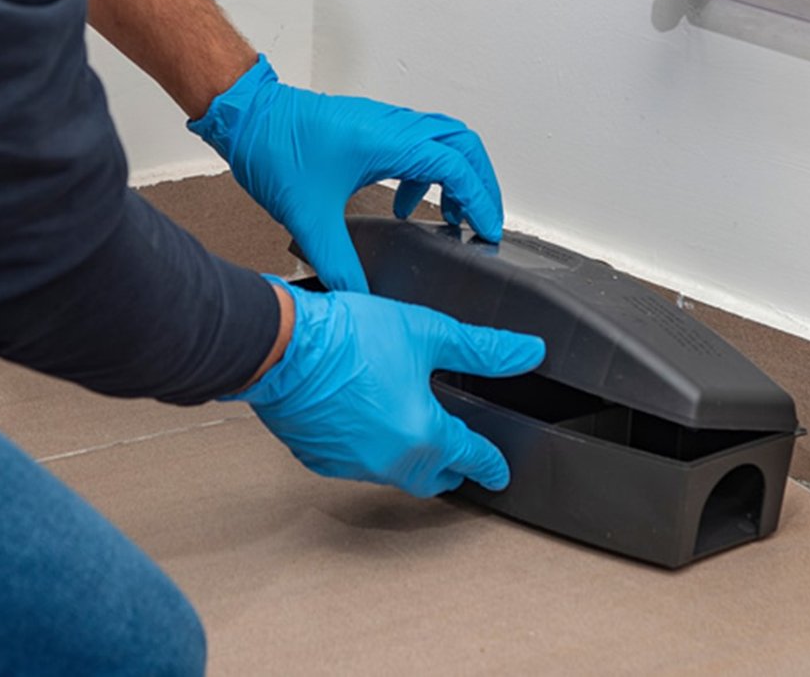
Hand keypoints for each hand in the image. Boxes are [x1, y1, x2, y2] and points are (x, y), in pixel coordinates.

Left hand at [188, 56, 501, 291]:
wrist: (248, 115)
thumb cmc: (274, 149)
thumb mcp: (308, 217)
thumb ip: (338, 262)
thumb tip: (359, 297)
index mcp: (387, 143)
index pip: (455, 167)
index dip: (479, 200)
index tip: (488, 230)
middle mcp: (393, 126)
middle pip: (463, 145)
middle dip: (480, 183)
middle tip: (482, 221)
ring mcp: (385, 121)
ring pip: (444, 139)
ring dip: (455, 175)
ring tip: (449, 216)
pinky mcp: (373, 125)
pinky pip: (418, 142)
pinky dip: (425, 172)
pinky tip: (401, 205)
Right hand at [230, 280, 544, 496]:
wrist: (281, 347)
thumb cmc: (346, 338)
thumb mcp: (428, 332)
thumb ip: (483, 348)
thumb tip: (528, 352)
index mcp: (424, 436)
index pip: (471, 458)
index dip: (492, 463)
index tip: (499, 471)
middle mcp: (390, 461)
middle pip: (433, 477)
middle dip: (450, 468)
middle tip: (460, 457)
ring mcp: (352, 465)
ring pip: (394, 473)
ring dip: (410, 458)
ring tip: (414, 431)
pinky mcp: (319, 458)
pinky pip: (357, 464)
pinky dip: (371, 450)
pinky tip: (368, 423)